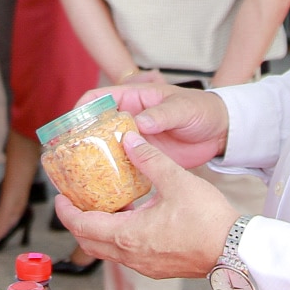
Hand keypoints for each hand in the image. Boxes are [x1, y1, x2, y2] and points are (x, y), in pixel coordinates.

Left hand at [53, 133, 237, 280]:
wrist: (235, 251)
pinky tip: (131, 218)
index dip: (66, 212)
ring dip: (99, 231)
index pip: (83, 227)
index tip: (60, 197)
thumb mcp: (176, 181)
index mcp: (129, 236)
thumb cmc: (209, 221)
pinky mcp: (158, 267)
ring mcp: (145, 265)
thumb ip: (150, 160)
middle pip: (90, 243)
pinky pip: (126, 254)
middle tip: (74, 202)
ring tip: (102, 206)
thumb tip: (130, 141)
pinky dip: (118, 237)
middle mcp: (132, 256)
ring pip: (108, 251)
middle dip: (78, 222)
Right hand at [78, 83, 229, 168]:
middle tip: (68, 160)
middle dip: (81, 141)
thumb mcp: (183, 108)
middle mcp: (129, 120)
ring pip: (107, 150)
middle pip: (96, 128)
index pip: (98, 99)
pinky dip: (115, 177)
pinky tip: (107, 190)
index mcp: (134, 99)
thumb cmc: (202, 110)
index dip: (80, 110)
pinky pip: (124, 168)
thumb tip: (140, 123)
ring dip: (95, 162)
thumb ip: (162, 114)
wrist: (221, 132)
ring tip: (81, 179)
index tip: (69, 127)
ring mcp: (136, 141)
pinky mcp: (145, 160)